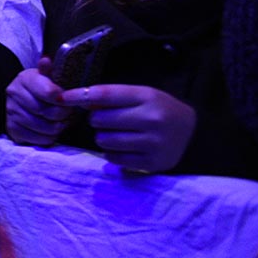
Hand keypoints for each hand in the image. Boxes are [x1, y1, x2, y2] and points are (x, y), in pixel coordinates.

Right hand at [5, 57, 71, 145]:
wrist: (23, 101)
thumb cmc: (40, 89)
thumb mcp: (47, 77)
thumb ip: (49, 70)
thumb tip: (46, 60)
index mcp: (24, 78)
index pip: (49, 92)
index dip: (64, 99)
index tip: (68, 99)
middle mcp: (13, 94)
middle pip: (48, 112)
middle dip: (63, 115)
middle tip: (67, 113)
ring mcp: (11, 112)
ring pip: (45, 128)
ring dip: (57, 127)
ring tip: (59, 121)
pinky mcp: (12, 129)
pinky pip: (39, 139)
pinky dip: (49, 137)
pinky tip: (49, 130)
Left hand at [59, 84, 195, 172]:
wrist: (195, 133)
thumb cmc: (159, 109)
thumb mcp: (141, 95)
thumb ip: (112, 96)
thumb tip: (78, 100)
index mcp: (147, 97)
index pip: (104, 94)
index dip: (79, 96)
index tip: (62, 97)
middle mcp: (152, 119)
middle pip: (100, 119)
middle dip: (96, 119)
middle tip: (107, 119)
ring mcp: (154, 143)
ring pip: (104, 140)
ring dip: (102, 137)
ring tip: (116, 133)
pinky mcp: (153, 163)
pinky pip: (115, 158)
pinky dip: (112, 152)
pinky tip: (123, 146)